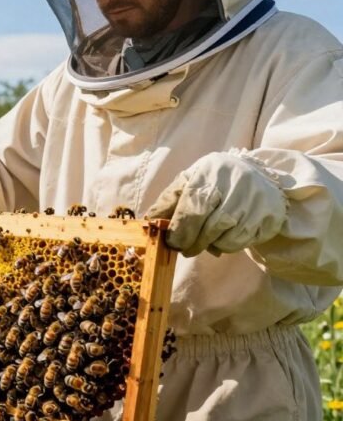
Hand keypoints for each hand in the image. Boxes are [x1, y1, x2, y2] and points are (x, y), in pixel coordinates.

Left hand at [146, 151, 287, 256]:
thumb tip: (150, 222)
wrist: (257, 174)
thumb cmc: (214, 180)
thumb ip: (169, 201)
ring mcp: (257, 200)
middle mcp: (238, 184)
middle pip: (211, 225)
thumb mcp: (190, 181)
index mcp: (212, 172)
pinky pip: (243, 241)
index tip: (172, 242)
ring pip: (228, 237)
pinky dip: (228, 244)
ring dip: (211, 244)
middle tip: (185, 249)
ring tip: (205, 239)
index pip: (194, 206)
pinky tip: (223, 236)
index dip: (180, 229)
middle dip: (193, 242)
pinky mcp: (270, 215)